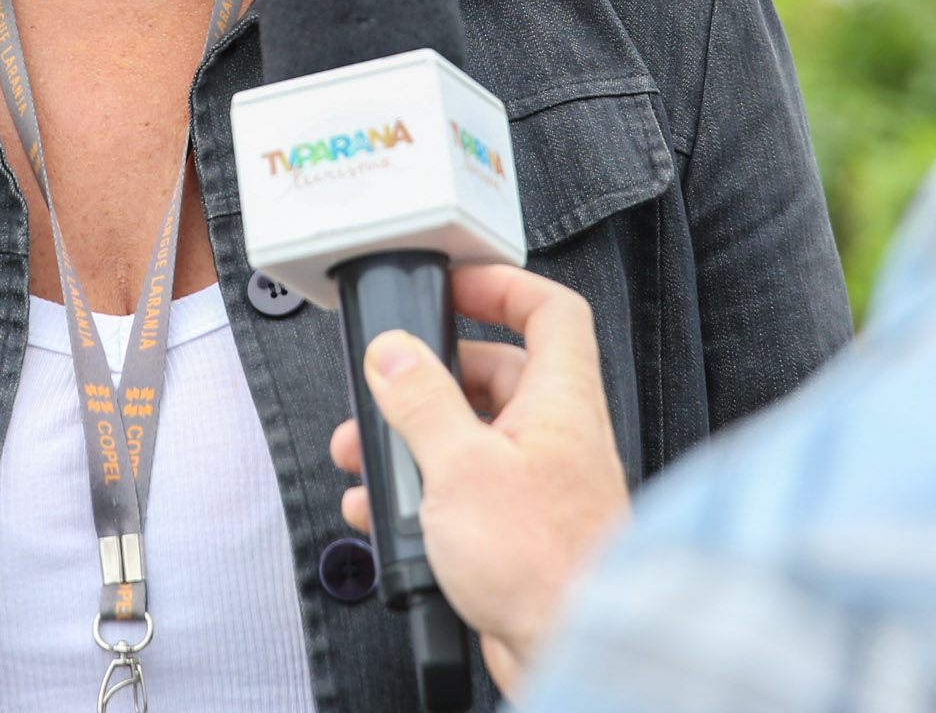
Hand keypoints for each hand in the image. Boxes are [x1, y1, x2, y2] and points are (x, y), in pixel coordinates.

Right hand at [327, 265, 628, 697]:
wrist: (572, 650)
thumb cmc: (543, 566)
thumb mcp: (460, 467)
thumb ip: (422, 402)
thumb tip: (394, 352)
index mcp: (559, 402)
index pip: (550, 311)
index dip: (503, 286)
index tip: (454, 284)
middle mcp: (556, 437)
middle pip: (493, 376)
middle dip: (427, 380)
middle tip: (383, 388)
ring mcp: (539, 486)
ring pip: (470, 438)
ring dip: (412, 444)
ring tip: (363, 459)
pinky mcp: (518, 532)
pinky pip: (463, 493)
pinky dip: (419, 496)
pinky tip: (382, 514)